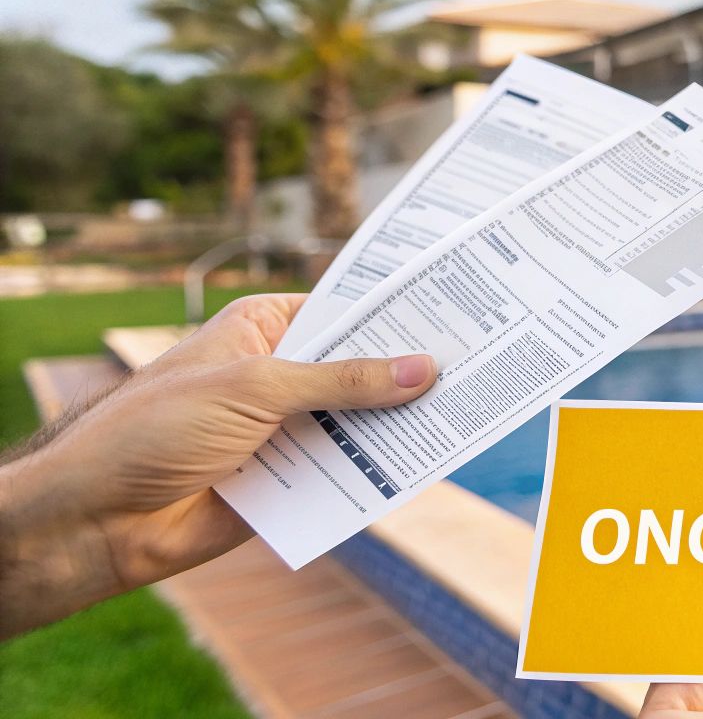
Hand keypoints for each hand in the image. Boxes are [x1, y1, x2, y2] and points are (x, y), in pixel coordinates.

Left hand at [0, 293, 437, 636]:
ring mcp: (286, 427)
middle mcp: (280, 372)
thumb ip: (343, 381)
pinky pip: (346, 472)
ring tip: (464, 414)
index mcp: (265, 327)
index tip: (459, 311)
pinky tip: (423, 464)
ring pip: (360, 422)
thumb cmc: (156, 429)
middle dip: (409, 373)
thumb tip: (423, 369)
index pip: (347, 311)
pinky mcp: (289, 479)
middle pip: (362, 368)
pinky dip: (378, 471)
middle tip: (477, 366)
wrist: (97, 519)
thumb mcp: (256, 389)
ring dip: (399, 425)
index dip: (399, 313)